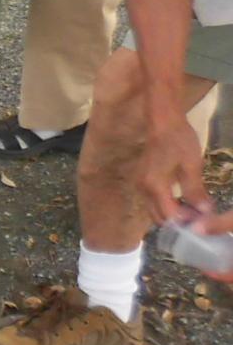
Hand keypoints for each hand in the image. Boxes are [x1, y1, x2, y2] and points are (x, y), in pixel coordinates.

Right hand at [140, 113, 207, 227]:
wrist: (162, 123)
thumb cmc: (179, 141)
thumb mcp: (192, 166)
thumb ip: (195, 191)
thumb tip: (204, 211)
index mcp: (155, 186)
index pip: (168, 215)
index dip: (185, 222)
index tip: (202, 220)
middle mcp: (143, 189)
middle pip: (158, 217)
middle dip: (178, 221)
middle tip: (198, 217)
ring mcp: (140, 186)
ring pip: (154, 211)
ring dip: (171, 214)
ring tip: (192, 209)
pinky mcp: (142, 182)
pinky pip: (153, 202)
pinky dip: (166, 206)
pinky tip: (181, 200)